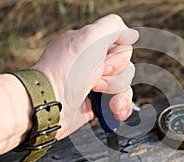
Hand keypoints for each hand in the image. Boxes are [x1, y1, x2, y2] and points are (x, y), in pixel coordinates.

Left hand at [32, 14, 138, 139]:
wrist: (51, 107)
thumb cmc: (67, 73)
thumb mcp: (90, 38)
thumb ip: (113, 27)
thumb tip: (132, 34)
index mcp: (90, 45)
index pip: (122, 46)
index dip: (118, 57)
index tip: (102, 64)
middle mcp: (93, 63)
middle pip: (126, 67)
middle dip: (116, 78)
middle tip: (95, 83)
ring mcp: (96, 84)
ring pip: (125, 86)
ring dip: (120, 95)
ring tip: (104, 101)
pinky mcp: (98, 103)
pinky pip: (120, 102)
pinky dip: (121, 107)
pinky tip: (115, 111)